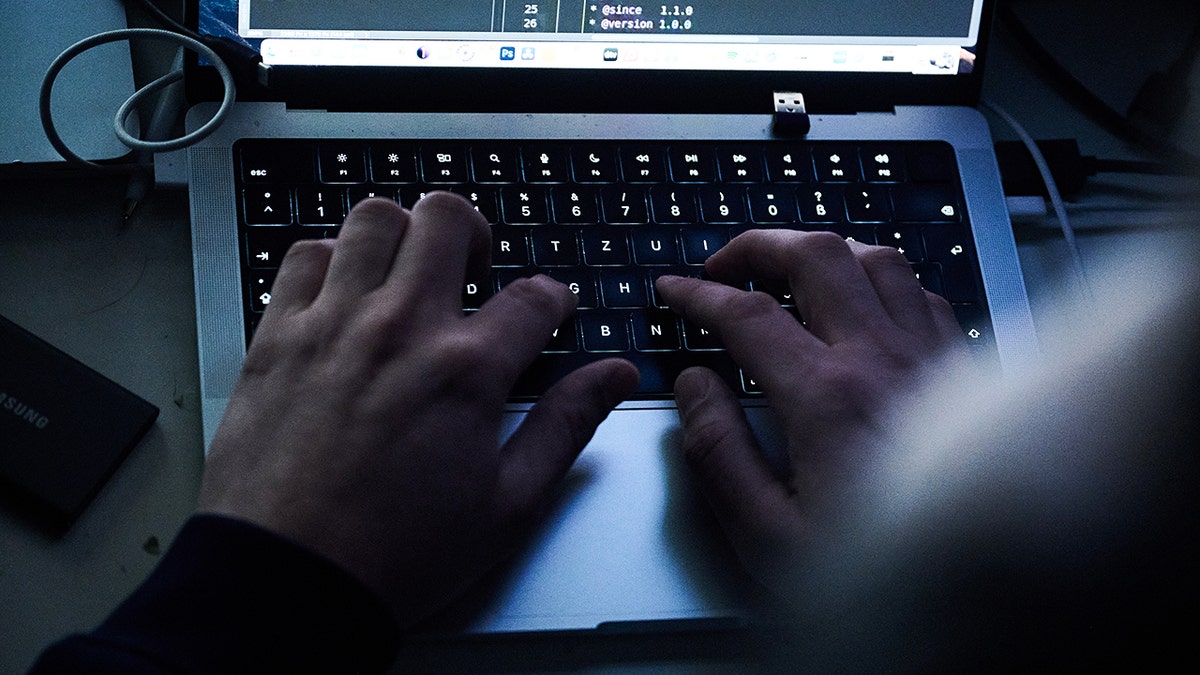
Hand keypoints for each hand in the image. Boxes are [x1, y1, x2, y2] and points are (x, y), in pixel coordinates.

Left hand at [198, 195, 638, 626]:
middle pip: (448, 219)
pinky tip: (344, 291)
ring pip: (373, 219)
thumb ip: (567, 426)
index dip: (552, 299)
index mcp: (467, 372)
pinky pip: (302, 256)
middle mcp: (401, 330)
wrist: (290, 583)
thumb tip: (613, 377)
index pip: (533, 298)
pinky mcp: (277, 337)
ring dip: (402, 233)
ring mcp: (333, 325)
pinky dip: (330, 258)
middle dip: (475, 232)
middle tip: (475, 268)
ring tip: (408, 269)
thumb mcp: (509, 505)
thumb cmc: (395, 555)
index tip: (547, 312)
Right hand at [655, 229, 964, 590]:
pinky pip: (921, 292)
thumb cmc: (888, 576)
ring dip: (821, 250)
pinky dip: (879, 278)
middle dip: (757, 246)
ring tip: (787, 268)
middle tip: (723, 264)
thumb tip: (695, 387)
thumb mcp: (770, 537)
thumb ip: (719, 454)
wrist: (996, 589)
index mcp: (828, 397)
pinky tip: (864, 301)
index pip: (747, 314)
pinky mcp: (964, 370)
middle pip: (815, 257)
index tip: (674, 290)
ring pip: (875, 258)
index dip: (698, 294)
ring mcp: (931, 356)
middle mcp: (883, 358)